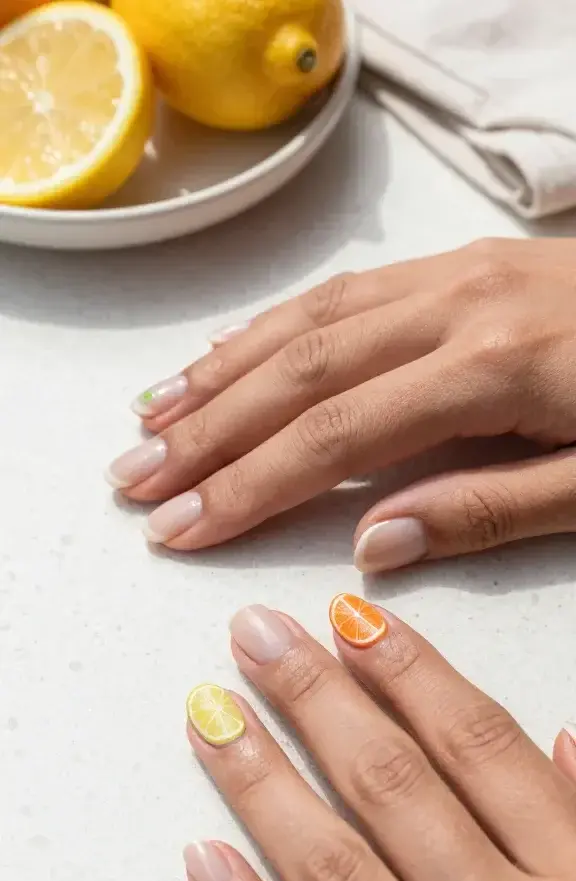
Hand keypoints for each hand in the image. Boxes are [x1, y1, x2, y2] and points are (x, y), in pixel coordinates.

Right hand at [107, 238, 575, 570]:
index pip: (339, 436)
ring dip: (221, 372)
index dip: (250, 485)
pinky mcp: (456, 264)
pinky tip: (226, 353)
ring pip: (308, 320)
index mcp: (496, 369)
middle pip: (302, 372)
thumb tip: (368, 549)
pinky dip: (272, 323)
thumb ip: (486, 512)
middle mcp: (457, 307)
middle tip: (135, 478)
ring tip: (152, 418)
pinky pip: (343, 289)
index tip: (182, 526)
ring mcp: (453, 275)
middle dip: (209, 430)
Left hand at [183, 597, 575, 880]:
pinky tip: (204, 860)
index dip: (411, 672)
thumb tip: (566, 742)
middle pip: (394, 785)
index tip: (351, 615)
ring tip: (210, 714)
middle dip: (318, 699)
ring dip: (265, 784)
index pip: (479, 746)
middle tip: (255, 635)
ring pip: (337, 870)